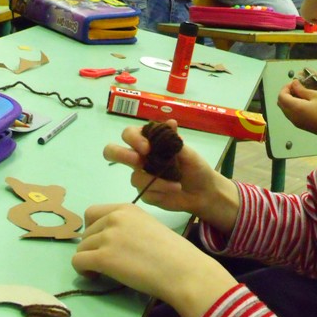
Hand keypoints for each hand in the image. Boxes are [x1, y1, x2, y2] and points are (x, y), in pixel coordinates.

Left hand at [72, 202, 236, 316]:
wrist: (182, 269)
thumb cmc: (172, 252)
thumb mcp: (148, 227)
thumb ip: (127, 227)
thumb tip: (108, 241)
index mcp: (127, 208)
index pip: (92, 213)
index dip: (93, 229)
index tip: (103, 243)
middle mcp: (114, 217)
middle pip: (86, 232)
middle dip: (92, 247)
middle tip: (107, 261)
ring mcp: (108, 236)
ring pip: (81, 248)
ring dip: (89, 260)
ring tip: (104, 271)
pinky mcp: (103, 257)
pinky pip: (77, 262)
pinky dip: (83, 271)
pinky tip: (97, 276)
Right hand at [102, 121, 238, 232]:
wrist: (204, 191)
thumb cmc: (195, 166)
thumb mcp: (188, 152)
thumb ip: (174, 140)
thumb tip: (170, 123)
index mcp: (149, 142)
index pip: (129, 134)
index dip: (133, 139)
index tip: (147, 147)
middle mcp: (140, 158)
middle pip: (113, 152)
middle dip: (119, 154)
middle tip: (137, 161)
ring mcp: (141, 176)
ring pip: (135, 177)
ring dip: (156, 181)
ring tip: (177, 184)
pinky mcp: (145, 193)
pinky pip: (145, 193)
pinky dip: (161, 191)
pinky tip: (175, 190)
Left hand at [278, 78, 316, 146]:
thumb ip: (302, 89)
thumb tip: (294, 83)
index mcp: (295, 108)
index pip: (281, 96)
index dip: (286, 87)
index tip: (296, 83)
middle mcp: (292, 116)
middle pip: (281, 103)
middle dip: (286, 93)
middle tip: (298, 87)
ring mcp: (295, 122)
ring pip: (285, 109)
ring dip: (290, 100)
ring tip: (302, 94)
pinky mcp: (300, 126)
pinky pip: (291, 114)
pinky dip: (293, 106)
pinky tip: (305, 103)